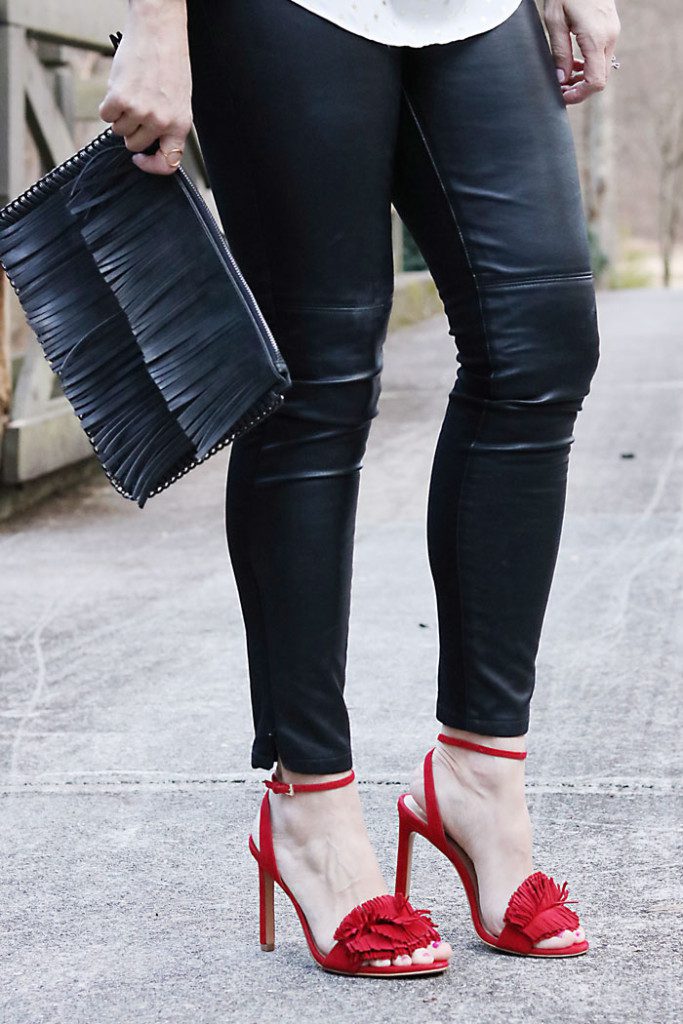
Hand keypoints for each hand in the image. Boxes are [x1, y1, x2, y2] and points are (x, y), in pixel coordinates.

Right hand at [98, 0, 191, 174]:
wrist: (158, 32)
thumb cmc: (169, 63)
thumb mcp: (178, 101)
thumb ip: (167, 124)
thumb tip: (149, 144)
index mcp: (180, 124)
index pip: (168, 163)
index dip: (152, 166)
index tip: (141, 159)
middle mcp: (161, 122)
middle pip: (134, 144)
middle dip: (131, 131)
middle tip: (135, 109)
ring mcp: (140, 111)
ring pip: (119, 130)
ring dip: (120, 116)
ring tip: (130, 94)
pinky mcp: (120, 99)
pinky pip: (106, 116)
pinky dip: (108, 105)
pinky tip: (119, 89)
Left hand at [544, 0, 620, 104]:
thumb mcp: (554, 20)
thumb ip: (559, 52)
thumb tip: (561, 80)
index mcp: (596, 38)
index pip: (595, 82)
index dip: (578, 95)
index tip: (562, 96)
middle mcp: (609, 38)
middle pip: (600, 79)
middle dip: (580, 89)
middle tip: (559, 88)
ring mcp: (613, 33)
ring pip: (601, 68)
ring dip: (583, 78)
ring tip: (563, 77)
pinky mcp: (610, 28)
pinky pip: (602, 56)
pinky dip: (589, 65)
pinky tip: (573, 64)